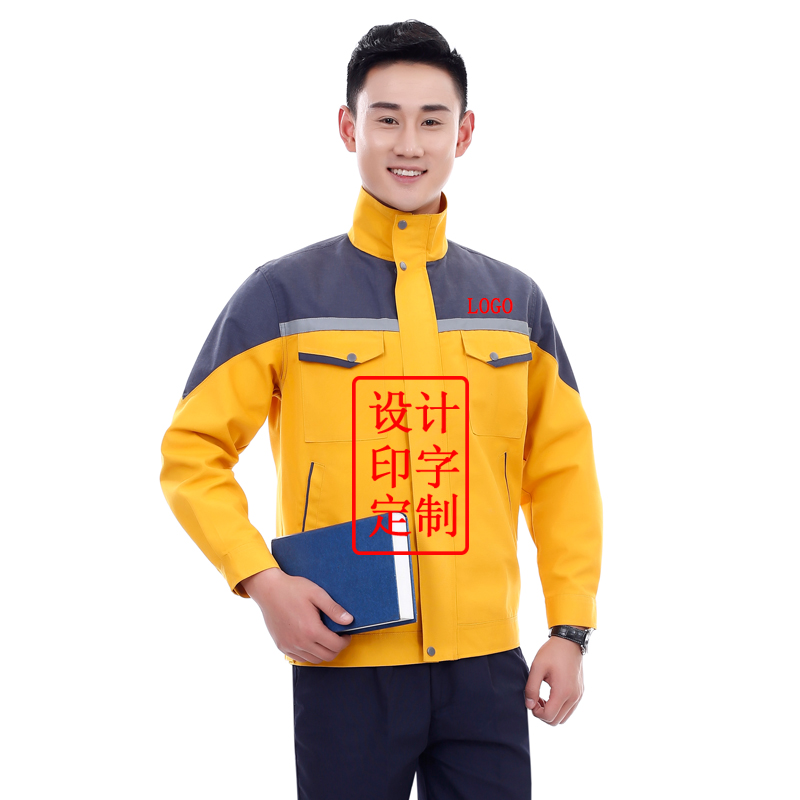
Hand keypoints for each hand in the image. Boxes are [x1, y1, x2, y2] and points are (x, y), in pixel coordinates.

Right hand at [239, 568, 353, 663]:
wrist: (268, 590)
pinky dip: (309, 654)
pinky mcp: (281, 646)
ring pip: (314, 660)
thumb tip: (349, 621)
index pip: (336, 646)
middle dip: (336, 648)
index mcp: (311, 630)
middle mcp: (300, 642)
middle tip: (337, 636)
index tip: (345, 634)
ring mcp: (290, 646)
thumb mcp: (317, 593)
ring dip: (323, 652)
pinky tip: (310, 640)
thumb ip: (334, 609)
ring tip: (324, 638)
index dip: (345, 641)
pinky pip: (300, 658)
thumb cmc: (292, 589)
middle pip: (327, 656)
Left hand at [524, 636, 583, 724]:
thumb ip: (531, 688)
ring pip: (564, 718)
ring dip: (552, 712)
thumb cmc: (552, 652)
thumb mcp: (537, 667)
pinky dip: (559, 708)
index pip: (548, 716)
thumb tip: (529, 705)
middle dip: (543, 714)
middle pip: (557, 721)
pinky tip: (551, 694)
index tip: (531, 700)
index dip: (536, 713)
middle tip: (536, 700)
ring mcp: (578, 696)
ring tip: (543, 698)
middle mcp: (573, 697)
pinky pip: (570, 709)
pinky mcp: (580, 692)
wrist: (569, 641)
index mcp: (562, 692)